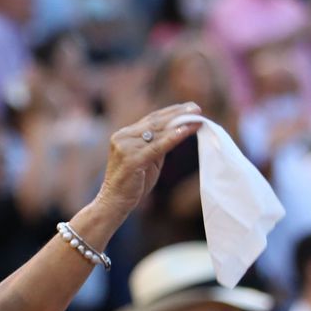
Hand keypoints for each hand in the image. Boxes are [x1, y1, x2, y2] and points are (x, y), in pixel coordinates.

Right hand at [93, 102, 200, 219]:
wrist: (113, 203)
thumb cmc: (132, 184)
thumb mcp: (147, 159)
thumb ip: (157, 145)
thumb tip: (178, 131)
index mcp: (124, 135)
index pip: (151, 119)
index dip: (172, 111)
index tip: (190, 107)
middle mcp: (123, 137)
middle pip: (155, 121)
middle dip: (178, 113)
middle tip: (198, 108)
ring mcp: (125, 147)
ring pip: (157, 132)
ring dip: (180, 124)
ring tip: (197, 118)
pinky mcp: (131, 159)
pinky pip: (156, 147)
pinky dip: (172, 138)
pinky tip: (185, 131)